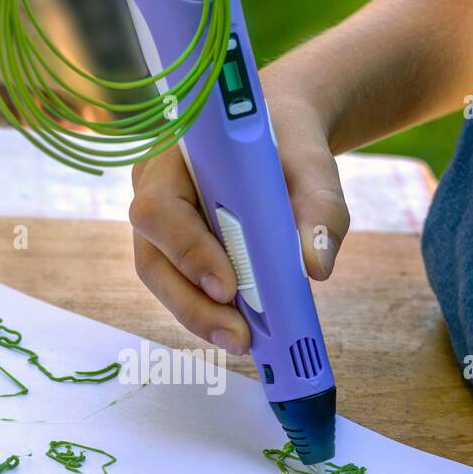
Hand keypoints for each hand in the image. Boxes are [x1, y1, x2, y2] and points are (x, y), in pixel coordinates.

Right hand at [127, 81, 350, 356]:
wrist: (276, 133)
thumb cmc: (287, 140)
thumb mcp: (312, 163)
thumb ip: (320, 206)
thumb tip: (316, 266)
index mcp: (174, 156)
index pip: (162, 209)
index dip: (188, 252)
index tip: (229, 288)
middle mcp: (153, 191)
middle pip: (153, 259)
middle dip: (194, 305)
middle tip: (241, 338)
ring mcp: (160, 225)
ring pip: (164, 279)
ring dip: (203, 316)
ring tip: (247, 340)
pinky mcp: (175, 250)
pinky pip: (184, 285)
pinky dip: (213, 310)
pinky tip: (246, 328)